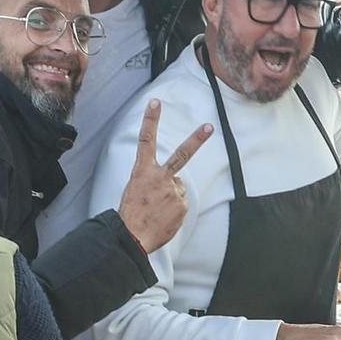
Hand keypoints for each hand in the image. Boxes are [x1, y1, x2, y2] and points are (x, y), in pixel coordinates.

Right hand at [118, 99, 207, 252]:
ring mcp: (173, 191)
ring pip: (177, 189)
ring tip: (156, 211)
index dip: (150, 120)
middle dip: (196, 139)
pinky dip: (174, 210)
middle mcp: (160, 177)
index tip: (155, 102)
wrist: (132, 237)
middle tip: (209, 126)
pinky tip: (162, 218)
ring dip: (170, 197)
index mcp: (142, 171)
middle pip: (181, 154)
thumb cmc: (130, 215)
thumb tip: (173, 184)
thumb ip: (153, 181)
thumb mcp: (134, 190)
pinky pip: (180, 204)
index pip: (145, 140)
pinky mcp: (182, 204)